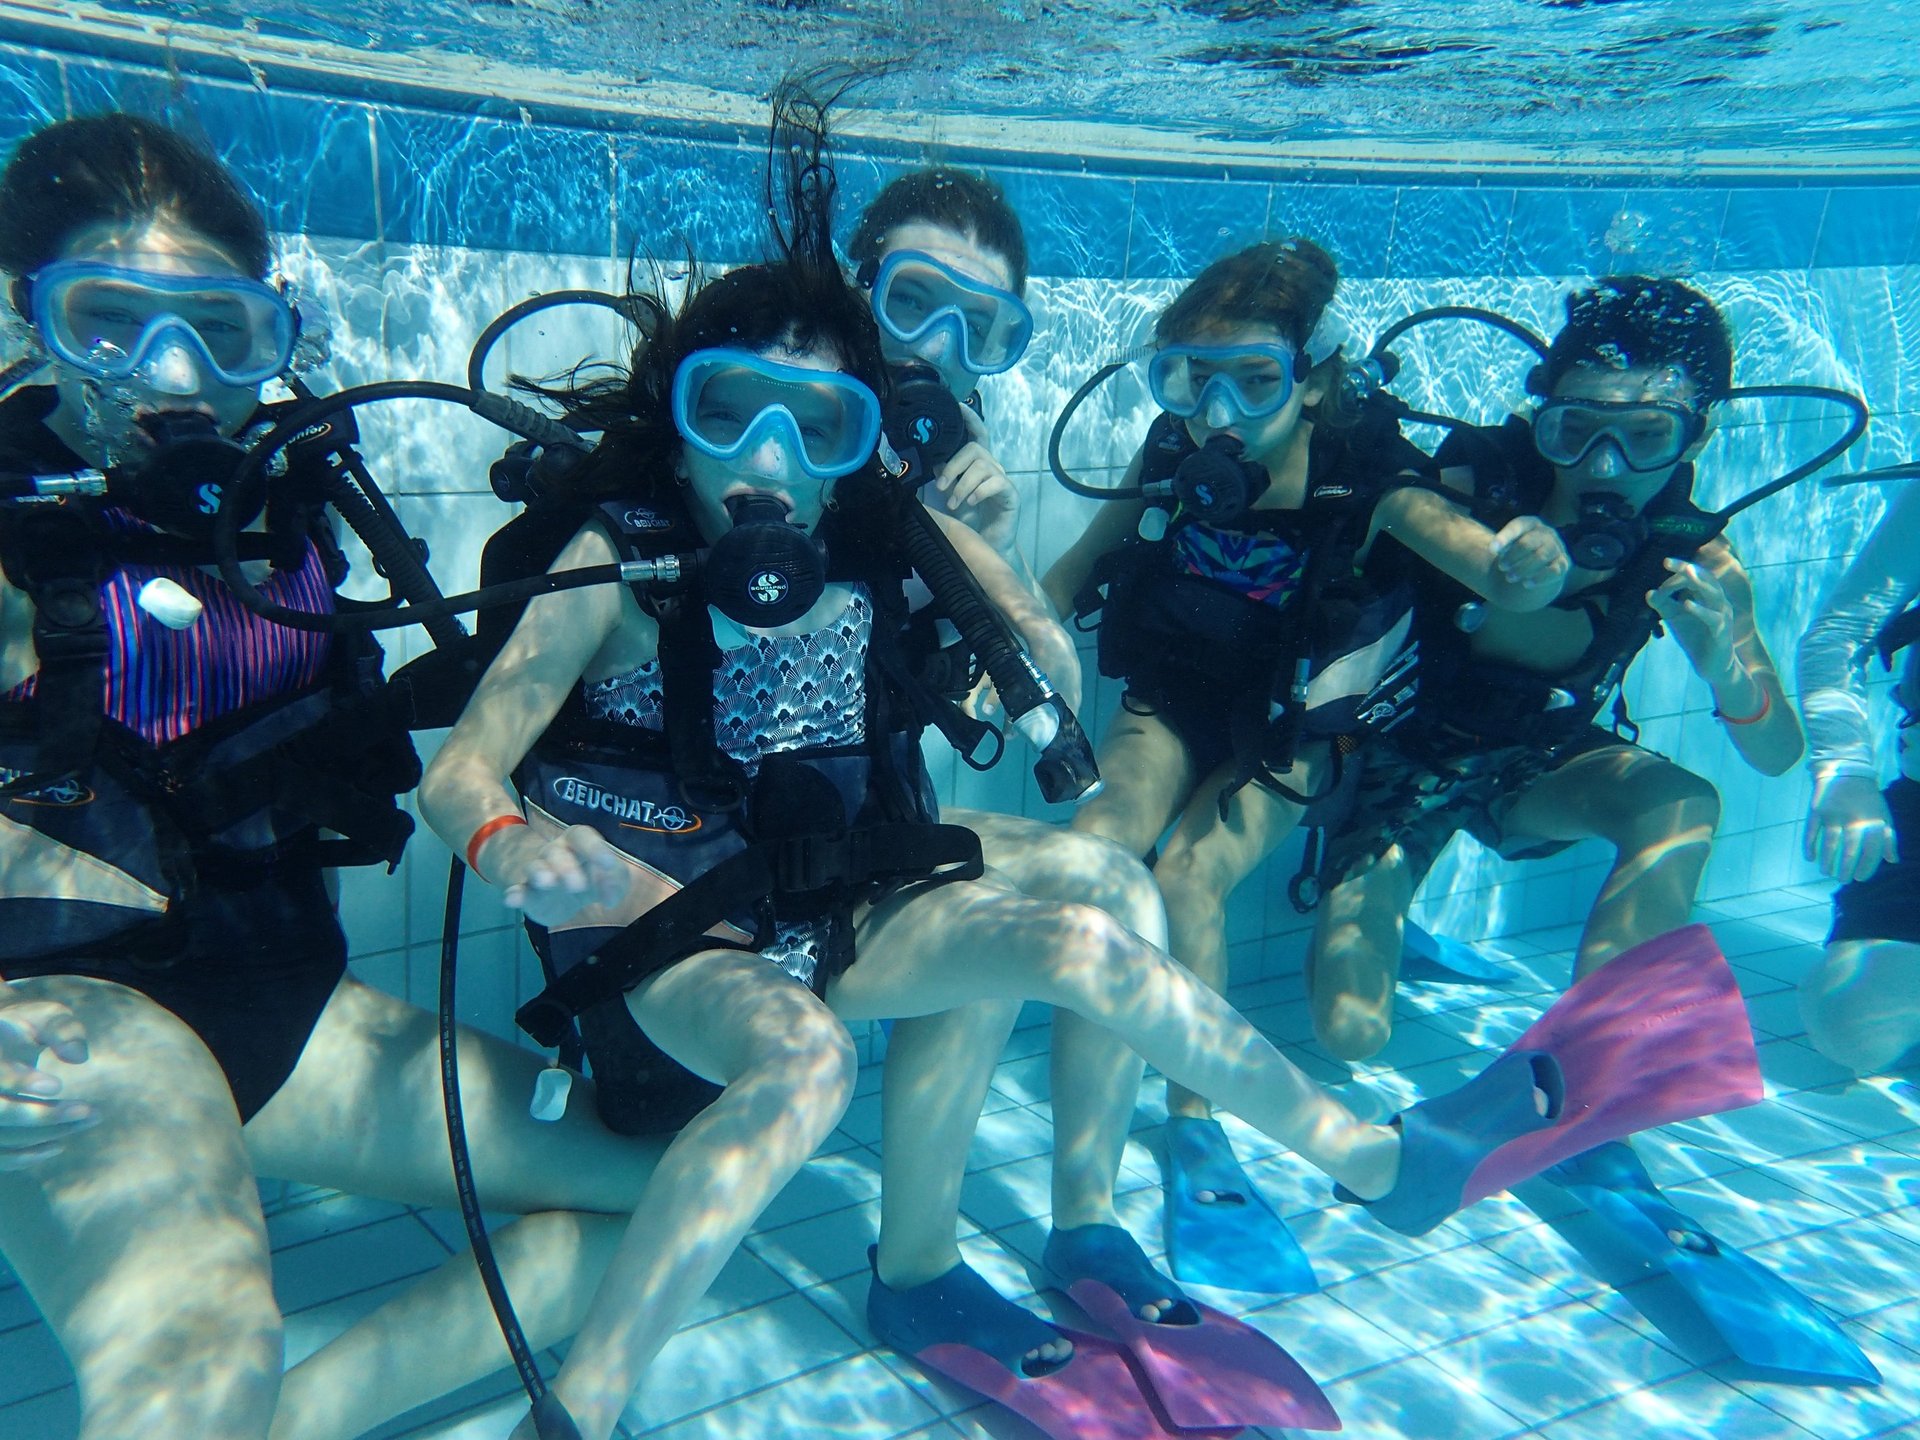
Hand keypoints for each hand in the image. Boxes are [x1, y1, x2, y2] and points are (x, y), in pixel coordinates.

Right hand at [0, 983, 95, 1169]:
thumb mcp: (44, 1018)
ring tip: (88, 1119)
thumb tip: (79, 1057)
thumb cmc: (22, 1031)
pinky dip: (24, 1156)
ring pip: (3, 1135)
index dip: (20, 1080)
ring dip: (45, 1134)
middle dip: (45, 1115)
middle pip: (0, 1111)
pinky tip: (58, 1145)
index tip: (57, 1086)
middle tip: (92, 1112)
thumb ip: (62, 1030)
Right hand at [493, 823, 629, 926]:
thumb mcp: (612, 879)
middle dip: (566, 866)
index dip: (595, 848)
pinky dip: (514, 894)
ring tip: (546, 881)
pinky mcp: (527, 894)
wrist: (563, 894)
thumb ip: (616, 884)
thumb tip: (609, 899)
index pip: (582, 836)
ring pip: (535, 867)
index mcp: (577, 842)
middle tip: (578, 885)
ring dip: (540, 873)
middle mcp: (555, 852)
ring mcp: (538, 872)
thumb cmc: (593, 876)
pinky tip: (511, 899)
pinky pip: (518, 890)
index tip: (609, 864)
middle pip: (556, 852)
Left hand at [932, 408, 1019, 554]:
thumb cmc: (970, 520)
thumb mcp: (951, 495)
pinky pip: (996, 483)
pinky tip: (971, 503)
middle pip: (976, 449)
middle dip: (954, 465)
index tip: (959, 406)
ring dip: (963, 485)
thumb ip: (944, 476)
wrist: (988, 545)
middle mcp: (993, 468)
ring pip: (983, 467)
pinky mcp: (1011, 495)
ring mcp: (1003, 480)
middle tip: (941, 485)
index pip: (978, 434)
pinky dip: (980, 491)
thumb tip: (929, 460)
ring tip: (953, 504)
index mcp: (979, 464)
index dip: (971, 419)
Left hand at [1489, 515, 1571, 590]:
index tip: (1491, 550)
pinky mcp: (1564, 563)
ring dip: (1523, 568)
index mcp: (1530, 523)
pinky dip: (1539, 578)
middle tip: (1501, 567)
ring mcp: (1557, 547)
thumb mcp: (1509, 544)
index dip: (1504, 537)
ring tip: (1509, 578)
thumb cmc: (1518, 551)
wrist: (1540, 564)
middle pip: (1528, 543)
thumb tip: (1493, 548)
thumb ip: (1502, 544)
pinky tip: (1526, 584)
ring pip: (1541, 557)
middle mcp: (1546, 533)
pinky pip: (1554, 571)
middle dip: (1512, 556)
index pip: (1517, 526)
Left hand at [1648, 557, 1737, 680]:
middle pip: (1705, 578)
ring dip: (1698, 582)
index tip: (1660, 568)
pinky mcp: (1722, 632)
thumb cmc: (1694, 637)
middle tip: (1667, 561)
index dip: (1677, 571)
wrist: (1711, 666)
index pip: (1695, 574)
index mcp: (1708, 595)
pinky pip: (1713, 618)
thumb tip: (1648, 593)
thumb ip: (1663, 605)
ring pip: (1714, 594)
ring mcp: (1723, 615)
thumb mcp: (1675, 618)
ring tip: (1685, 572)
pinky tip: (1687, 604)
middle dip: (1686, 568)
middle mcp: (1718, 601)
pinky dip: (1701, 610)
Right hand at [1805, 773, 1899, 882]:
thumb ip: (1889, 837)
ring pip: (1830, 843)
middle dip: (1845, 868)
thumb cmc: (1868, 798)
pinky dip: (1810, 846)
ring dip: (1827, 861)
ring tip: (1826, 872)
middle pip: (1849, 850)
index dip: (1866, 867)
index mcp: (1873, 822)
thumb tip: (1892, 860)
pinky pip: (1812, 831)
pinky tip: (1810, 857)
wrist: (1847, 771)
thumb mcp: (1883, 815)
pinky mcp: (1817, 810)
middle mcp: (1854, 819)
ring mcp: (1833, 815)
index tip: (1859, 877)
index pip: (1871, 851)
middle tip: (1842, 880)